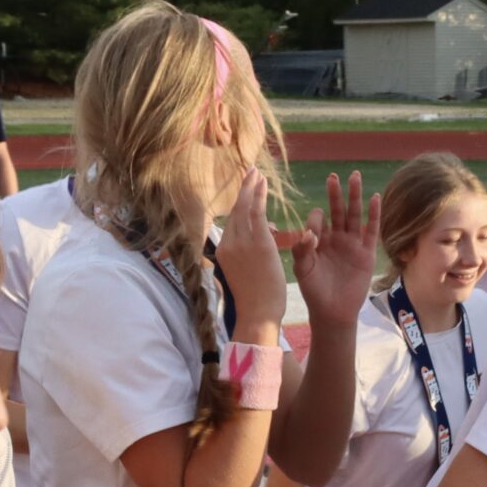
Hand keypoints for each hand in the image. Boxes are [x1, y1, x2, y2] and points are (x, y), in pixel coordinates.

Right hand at [217, 169, 287, 343]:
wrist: (257, 315)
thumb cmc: (256, 301)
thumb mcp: (246, 274)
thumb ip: (248, 254)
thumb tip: (259, 238)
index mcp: (224, 252)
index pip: (231, 223)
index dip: (238, 204)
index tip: (244, 191)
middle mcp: (228, 244)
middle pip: (235, 211)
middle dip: (243, 190)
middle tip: (250, 172)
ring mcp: (241, 243)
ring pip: (244, 207)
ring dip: (250, 187)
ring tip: (256, 173)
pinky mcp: (256, 243)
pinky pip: (256, 212)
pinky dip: (258, 195)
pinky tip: (262, 183)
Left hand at [289, 171, 378, 327]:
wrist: (333, 312)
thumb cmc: (314, 291)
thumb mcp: (302, 270)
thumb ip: (302, 250)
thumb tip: (309, 232)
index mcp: (318, 240)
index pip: (317, 220)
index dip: (315, 220)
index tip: (313, 235)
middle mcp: (335, 238)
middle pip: (336, 210)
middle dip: (335, 194)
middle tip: (333, 177)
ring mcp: (352, 244)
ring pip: (354, 215)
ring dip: (354, 197)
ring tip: (354, 176)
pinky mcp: (366, 253)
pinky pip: (371, 231)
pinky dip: (374, 214)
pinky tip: (375, 197)